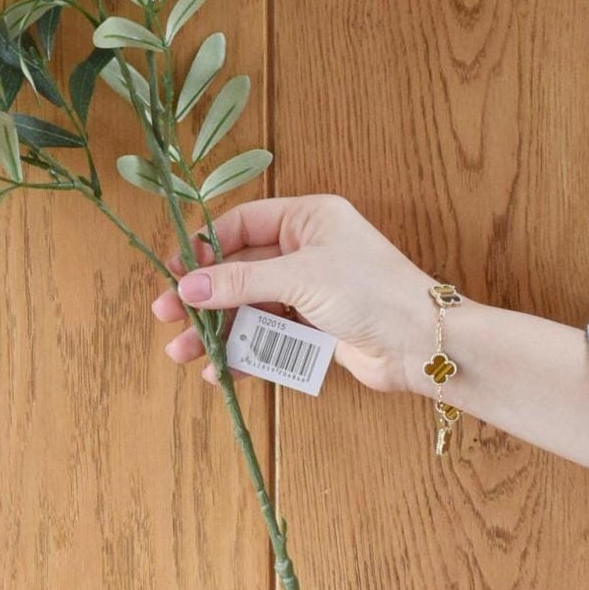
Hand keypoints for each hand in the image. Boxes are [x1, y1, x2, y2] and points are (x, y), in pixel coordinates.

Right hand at [149, 193, 436, 395]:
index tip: (173, 272)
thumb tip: (189, 285)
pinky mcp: (317, 328)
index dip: (205, 247)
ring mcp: (311, 291)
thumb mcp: (300, 277)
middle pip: (240, 270)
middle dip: (203, 296)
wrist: (423, 343)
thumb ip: (241, 282)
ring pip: (250, 307)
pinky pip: (270, 336)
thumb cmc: (370, 292)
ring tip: (183, 353)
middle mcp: (307, 250)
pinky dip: (245, 352)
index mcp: (308, 219)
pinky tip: (221, 371)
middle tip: (165, 315)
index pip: (242, 225)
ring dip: (217, 329)